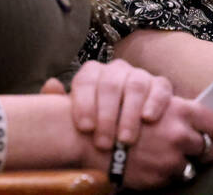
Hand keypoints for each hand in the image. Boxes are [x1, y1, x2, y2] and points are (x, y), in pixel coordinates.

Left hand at [55, 59, 174, 150]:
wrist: (124, 137)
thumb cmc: (96, 128)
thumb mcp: (76, 121)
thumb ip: (58, 104)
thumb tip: (51, 85)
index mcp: (93, 74)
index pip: (86, 79)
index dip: (84, 102)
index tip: (85, 128)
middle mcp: (116, 70)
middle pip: (110, 83)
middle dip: (106, 115)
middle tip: (103, 143)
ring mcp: (139, 75)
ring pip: (135, 84)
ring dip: (129, 113)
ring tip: (125, 140)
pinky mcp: (161, 86)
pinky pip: (160, 87)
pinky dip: (155, 101)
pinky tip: (148, 119)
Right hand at [78, 96, 212, 189]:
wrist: (94, 138)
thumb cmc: (122, 113)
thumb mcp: (153, 101)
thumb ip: (178, 111)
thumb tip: (199, 122)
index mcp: (182, 112)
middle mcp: (181, 135)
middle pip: (208, 148)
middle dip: (202, 148)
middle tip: (195, 148)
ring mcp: (171, 159)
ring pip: (192, 166)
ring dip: (184, 162)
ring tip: (167, 156)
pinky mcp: (160, 178)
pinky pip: (173, 178)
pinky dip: (167, 174)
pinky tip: (154, 165)